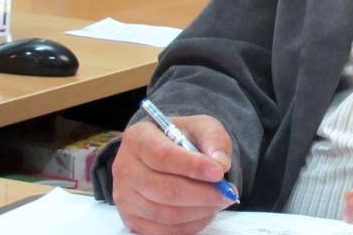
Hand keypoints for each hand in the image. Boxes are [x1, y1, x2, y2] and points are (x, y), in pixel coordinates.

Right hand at [110, 115, 235, 234]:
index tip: (219, 172)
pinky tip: (205, 212)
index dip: (193, 166)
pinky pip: (163, 231)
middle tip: (228, 192)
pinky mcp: (132, 219)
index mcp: (138, 138)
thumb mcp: (202, 127)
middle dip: (202, 194)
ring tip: (219, 201)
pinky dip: (190, 225)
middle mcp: (125, 168)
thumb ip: (214, 141)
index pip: (163, 156)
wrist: (166, 153)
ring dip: (199, 211)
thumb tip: (220, 165)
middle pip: (165, 189)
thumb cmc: (183, 138)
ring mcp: (125, 197)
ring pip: (166, 213)